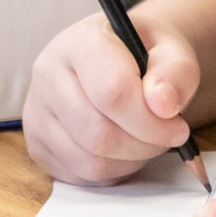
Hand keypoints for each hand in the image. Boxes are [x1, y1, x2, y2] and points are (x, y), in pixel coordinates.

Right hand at [24, 11, 199, 184]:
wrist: (122, 60)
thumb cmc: (147, 56)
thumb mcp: (172, 51)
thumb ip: (175, 72)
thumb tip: (164, 105)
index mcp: (80, 42)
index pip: (110, 91)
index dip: (150, 120)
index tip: (178, 128)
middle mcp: (48, 74)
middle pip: (98, 132)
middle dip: (144, 144)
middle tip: (168, 137)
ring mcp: (37, 111)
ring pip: (89, 160)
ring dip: (131, 160)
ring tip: (147, 139)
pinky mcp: (38, 144)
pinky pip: (81, 174)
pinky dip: (113, 170)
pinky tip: (125, 148)